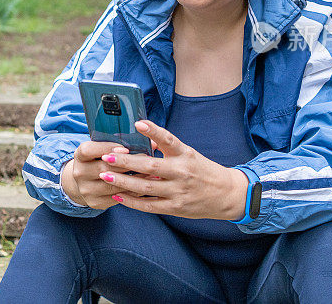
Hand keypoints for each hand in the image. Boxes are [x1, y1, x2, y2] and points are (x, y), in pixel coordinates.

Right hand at [60, 140, 156, 209]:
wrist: (84, 182)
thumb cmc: (99, 161)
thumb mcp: (101, 150)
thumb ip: (121, 143)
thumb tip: (151, 142)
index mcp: (79, 156)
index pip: (88, 150)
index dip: (106, 148)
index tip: (125, 148)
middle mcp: (79, 173)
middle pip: (103, 168)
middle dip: (126, 164)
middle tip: (147, 160)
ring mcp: (86, 190)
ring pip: (112, 185)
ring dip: (133, 179)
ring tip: (151, 174)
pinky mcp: (95, 202)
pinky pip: (117, 197)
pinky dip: (132, 192)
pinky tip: (144, 186)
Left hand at [98, 120, 248, 219]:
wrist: (226, 194)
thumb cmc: (203, 170)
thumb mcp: (189, 154)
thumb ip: (167, 148)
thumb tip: (143, 135)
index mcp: (186, 155)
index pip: (169, 140)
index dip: (154, 131)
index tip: (138, 123)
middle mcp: (182, 173)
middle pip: (150, 167)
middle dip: (126, 162)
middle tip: (107, 156)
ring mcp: (178, 192)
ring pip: (146, 188)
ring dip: (123, 182)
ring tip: (105, 175)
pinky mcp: (175, 208)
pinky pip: (149, 206)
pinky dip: (132, 201)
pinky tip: (118, 195)